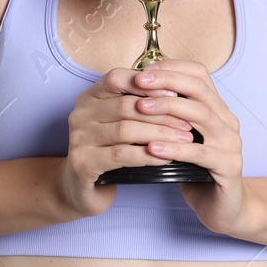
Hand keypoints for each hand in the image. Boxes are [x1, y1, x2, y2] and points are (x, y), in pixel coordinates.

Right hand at [60, 66, 196, 219]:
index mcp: (90, 97)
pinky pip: (121, 155)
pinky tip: (166, 158)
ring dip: (160, 134)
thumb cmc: (110, 150)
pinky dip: (148, 155)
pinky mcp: (82, 163)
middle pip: (126, 105)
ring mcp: (78, 138)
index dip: (148, 85)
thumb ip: (139, 105)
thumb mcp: (122, 122)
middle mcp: (80, 113)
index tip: (176, 94)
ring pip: (126, 130)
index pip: (117, 79)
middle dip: (162, 114)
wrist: (84, 188)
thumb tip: (177, 90)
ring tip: (184, 140)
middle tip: (188, 123)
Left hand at [127, 59, 247, 235]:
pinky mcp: (229, 167)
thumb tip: (135, 94)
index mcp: (217, 110)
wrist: (224, 208)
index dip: (172, 69)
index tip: (143, 72)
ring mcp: (231, 144)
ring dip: (168, 109)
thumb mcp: (182, 139)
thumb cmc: (196, 172)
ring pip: (201, 115)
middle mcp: (227, 122)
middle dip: (167, 82)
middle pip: (199, 90)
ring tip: (140, 109)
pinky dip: (175, 148)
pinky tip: (153, 148)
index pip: (199, 75)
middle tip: (138, 83)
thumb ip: (169, 118)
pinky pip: (200, 153)